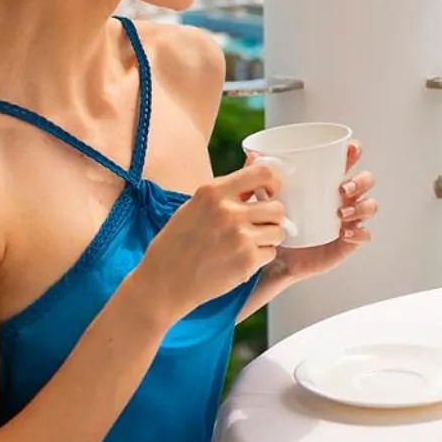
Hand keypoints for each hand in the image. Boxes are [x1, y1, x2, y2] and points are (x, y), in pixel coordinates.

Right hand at [131, 157, 287, 322]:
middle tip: (258, 227)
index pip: (263, 173)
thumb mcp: (195, 205)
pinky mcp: (247, 260)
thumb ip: (228, 186)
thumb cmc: (176, 243)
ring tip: (247, 244)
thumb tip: (256, 159)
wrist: (163, 282)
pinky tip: (240, 260)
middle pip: (277, 207)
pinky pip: (271, 253)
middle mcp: (228, 211)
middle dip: (271, 218)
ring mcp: (239, 236)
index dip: (274, 182)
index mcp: (213, 191)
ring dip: (268, 239)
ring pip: (278, 231)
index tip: (271, 192)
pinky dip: (260, 258)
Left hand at [274, 141, 376, 281]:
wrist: (275, 258)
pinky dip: (359, 232)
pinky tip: (345, 233)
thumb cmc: (276, 223)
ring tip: (341, 213)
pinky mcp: (348, 242)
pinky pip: (365, 235)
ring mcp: (348, 220)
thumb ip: (260, 178)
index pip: (348, 161)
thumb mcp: (266, 200)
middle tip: (342, 188)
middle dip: (360, 181)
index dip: (354, 152)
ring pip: (369, 206)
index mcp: (327, 182)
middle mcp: (342, 198)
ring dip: (361, 206)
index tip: (350, 150)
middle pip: (366, 181)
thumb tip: (253, 155)